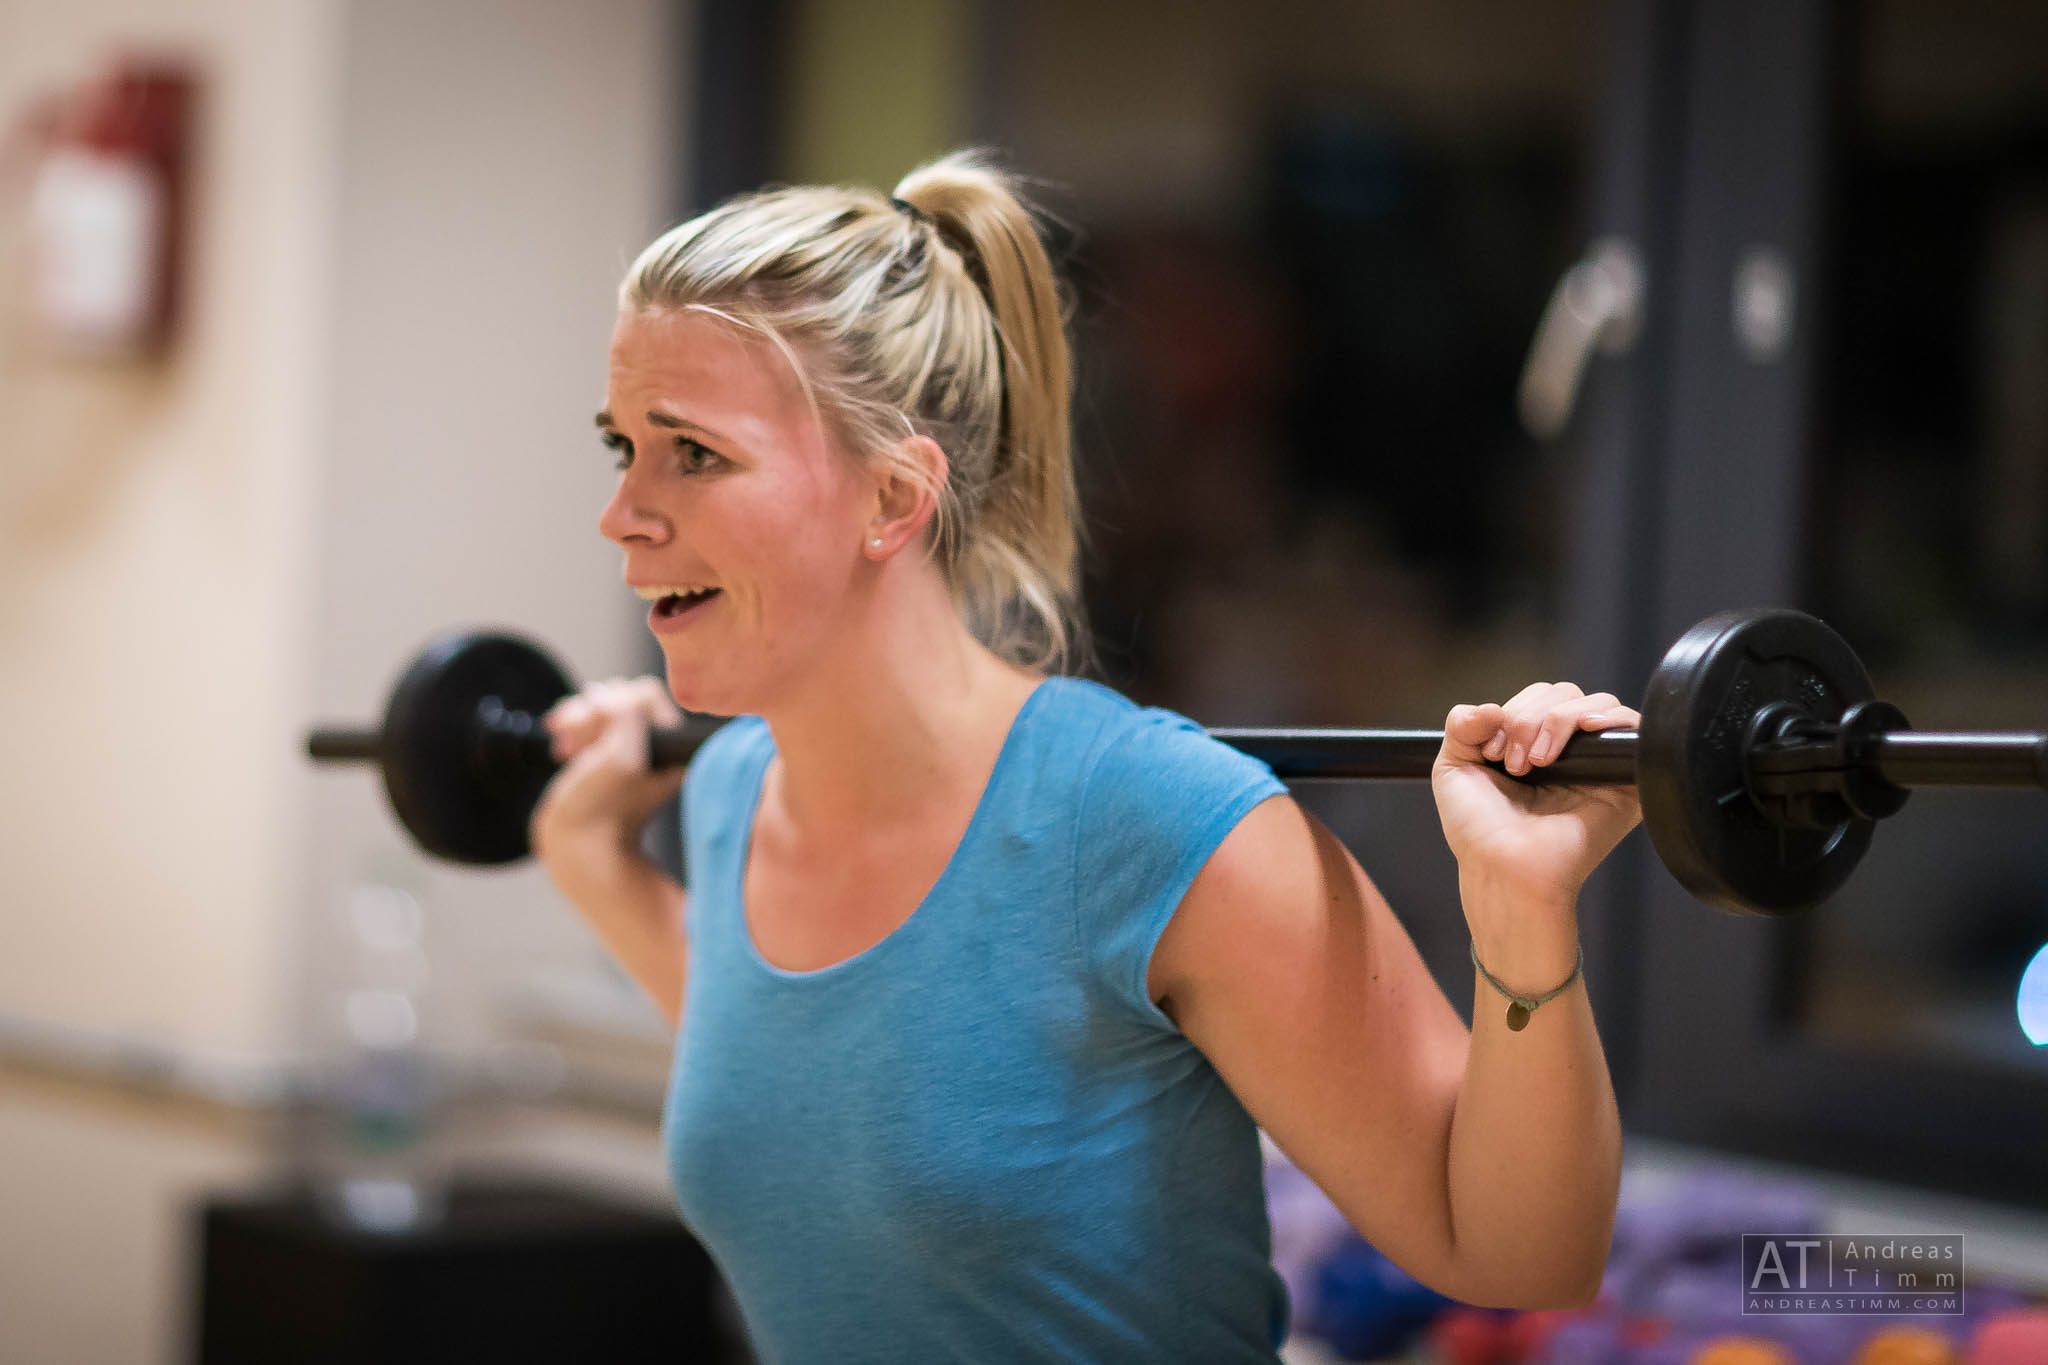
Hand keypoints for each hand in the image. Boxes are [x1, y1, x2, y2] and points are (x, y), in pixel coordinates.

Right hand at [530, 676, 685, 861]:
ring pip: (601, 709)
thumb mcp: (621, 758)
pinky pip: (589, 726)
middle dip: (592, 711)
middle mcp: (655, 747)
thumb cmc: (602, 810)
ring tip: (564, 745)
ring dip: (577, 719)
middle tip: (574, 736)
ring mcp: (629, 752)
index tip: (598, 726)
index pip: (645, 694)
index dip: (616, 704)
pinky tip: (561, 749)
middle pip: (620, 698)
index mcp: (671, 746)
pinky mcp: (605, 759)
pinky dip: (572, 730)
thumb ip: (626, 716)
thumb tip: (607, 695)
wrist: (579, 851)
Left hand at [1432, 683, 1642, 908]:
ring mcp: (1596, 764)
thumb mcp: (1453, 767)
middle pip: (1564, 694)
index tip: (1491, 753)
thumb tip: (1492, 706)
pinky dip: (1612, 718)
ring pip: (1595, 704)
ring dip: (1559, 720)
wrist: (1504, 866)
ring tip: (1539, 762)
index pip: (1537, 696)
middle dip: (1531, 718)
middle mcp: (1568, 751)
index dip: (1513, 712)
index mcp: (1531, 744)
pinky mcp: (1625, 780)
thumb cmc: (1478, 830)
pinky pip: (1634, 728)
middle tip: (1515, 763)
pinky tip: (1587, 728)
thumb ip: (1462, 725)